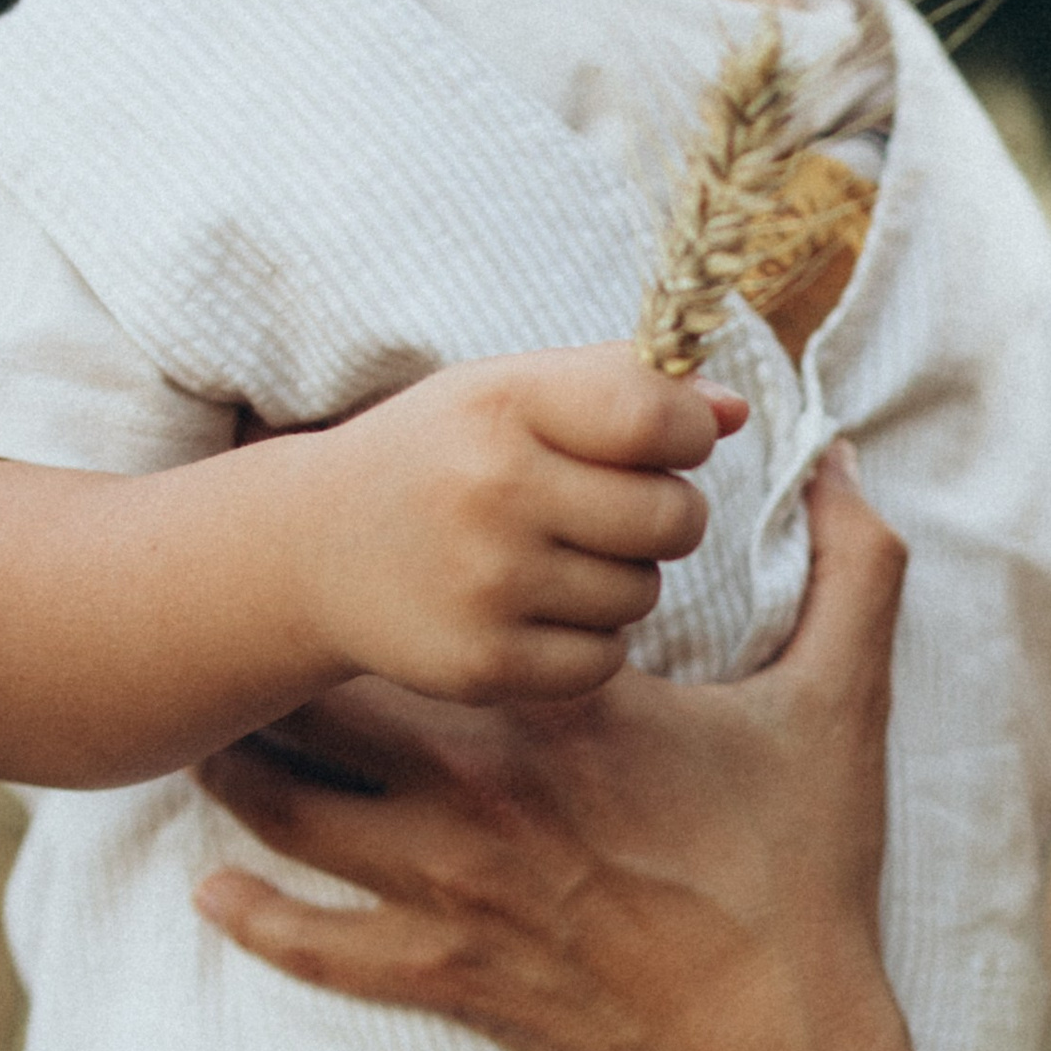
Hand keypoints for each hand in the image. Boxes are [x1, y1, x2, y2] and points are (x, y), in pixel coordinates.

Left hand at [193, 453, 915, 1050]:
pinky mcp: (440, 974)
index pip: (439, 611)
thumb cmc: (801, 877)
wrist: (773, 1046)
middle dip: (284, 669)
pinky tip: (213, 890)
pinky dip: (255, 920)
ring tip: (208, 738)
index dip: (383, 568)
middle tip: (251, 630)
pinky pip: (316, 947)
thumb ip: (854, 570)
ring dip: (242, 776)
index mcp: (563, 711)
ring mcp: (449, 888)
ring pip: (293, 818)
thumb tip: (844, 459)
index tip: (349, 533)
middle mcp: (482, 790)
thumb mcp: (843, 709)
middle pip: (329, 709)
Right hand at [301, 344, 744, 704]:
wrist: (314, 550)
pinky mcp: (484, 664)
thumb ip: (622, 387)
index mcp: (506, 403)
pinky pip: (606, 658)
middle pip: (673, 517)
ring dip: (623, 578)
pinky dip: (588, 639)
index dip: (689, 434)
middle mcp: (494, 491)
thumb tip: (737, 412)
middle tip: (612, 510)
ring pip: (643, 592)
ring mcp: (487, 585)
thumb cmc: (441, 457)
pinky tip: (533, 609)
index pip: (657, 418)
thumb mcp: (511, 392)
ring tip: (555, 557)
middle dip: (665, 514)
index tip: (669, 442)